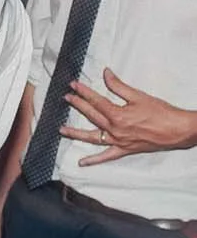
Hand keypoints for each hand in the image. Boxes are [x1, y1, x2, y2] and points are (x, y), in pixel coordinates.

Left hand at [60, 70, 196, 165]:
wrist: (177, 130)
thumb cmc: (161, 112)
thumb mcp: (138, 96)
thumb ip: (119, 86)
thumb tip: (106, 74)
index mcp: (118, 115)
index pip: (96, 101)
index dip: (83, 92)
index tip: (73, 85)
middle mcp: (115, 130)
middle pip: (92, 116)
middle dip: (78, 105)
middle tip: (66, 97)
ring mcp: (119, 142)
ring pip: (93, 137)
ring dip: (76, 133)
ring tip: (61, 130)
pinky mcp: (125, 150)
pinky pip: (106, 157)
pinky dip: (94, 160)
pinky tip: (82, 163)